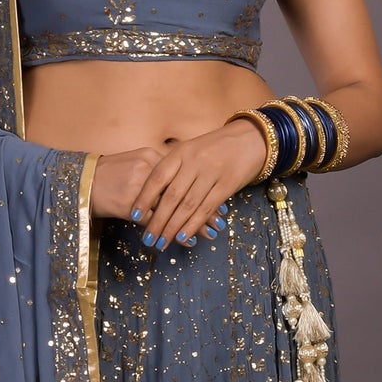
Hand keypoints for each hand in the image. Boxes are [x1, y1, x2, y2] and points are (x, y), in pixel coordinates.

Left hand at [89, 118, 269, 248]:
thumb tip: (150, 194)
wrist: (248, 139)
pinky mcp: (227, 185)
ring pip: (188, 205)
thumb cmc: (213, 148)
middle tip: (147, 239)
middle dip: (157, 220)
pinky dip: (193, 224)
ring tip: (162, 242)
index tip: (133, 215)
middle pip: (171, 196)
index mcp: (181, 152)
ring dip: (173, 227)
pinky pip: (206, 208)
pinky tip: (183, 237)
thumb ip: (172, 168)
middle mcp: (194, 162)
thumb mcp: (189, 150)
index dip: (144, 197)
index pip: (157, 177)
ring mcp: (211, 173)